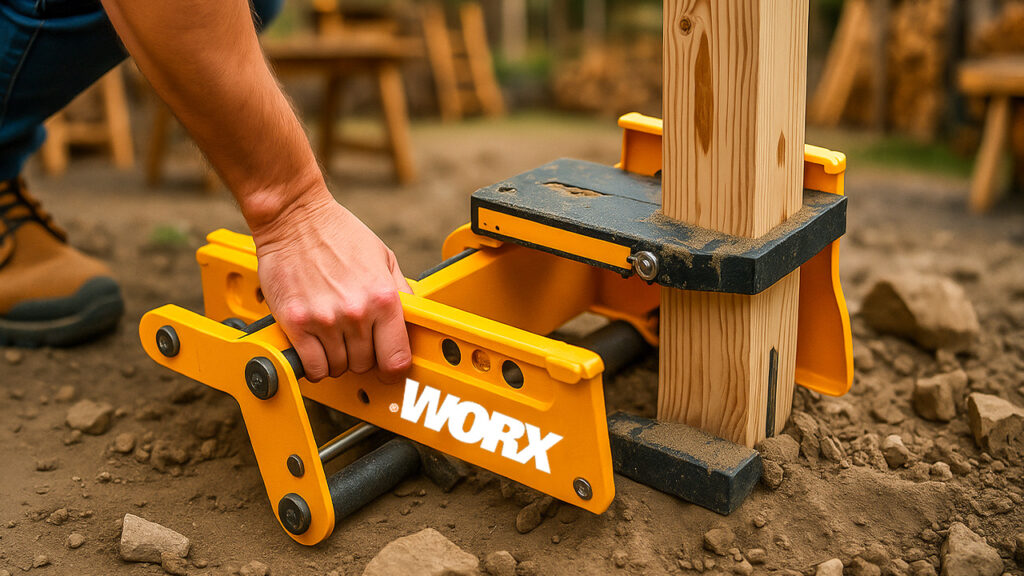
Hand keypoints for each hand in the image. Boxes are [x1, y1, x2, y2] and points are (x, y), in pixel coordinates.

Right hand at [250, 193, 412, 383]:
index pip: (397, 359)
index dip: (393, 369)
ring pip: (338, 368)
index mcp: (383, 297)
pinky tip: (314, 345)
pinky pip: (311, 366)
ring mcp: (325, 319)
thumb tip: (411, 323)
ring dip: (336, 358)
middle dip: (361, 356)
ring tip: (331, 334)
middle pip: (365, 365)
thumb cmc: (339, 234)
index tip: (387, 367)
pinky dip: (313, 362)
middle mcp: (356, 312)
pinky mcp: (296, 322)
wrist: (295, 217)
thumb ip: (400, 293)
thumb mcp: (384, 258)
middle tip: (353, 337)